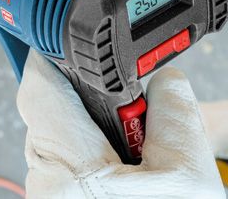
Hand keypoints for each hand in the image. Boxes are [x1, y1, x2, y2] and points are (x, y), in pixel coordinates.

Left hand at [17, 52, 223, 198]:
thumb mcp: (189, 175)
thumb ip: (173, 111)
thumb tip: (165, 77)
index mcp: (72, 173)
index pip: (38, 87)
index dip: (56, 59)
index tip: (71, 44)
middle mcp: (45, 190)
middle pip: (49, 115)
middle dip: (88, 104)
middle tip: (130, 116)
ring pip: (57, 146)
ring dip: (92, 137)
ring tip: (136, 156)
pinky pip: (65, 176)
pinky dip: (92, 166)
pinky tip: (128, 178)